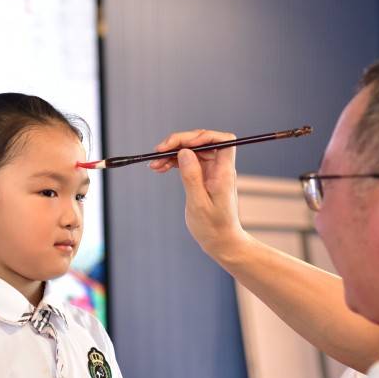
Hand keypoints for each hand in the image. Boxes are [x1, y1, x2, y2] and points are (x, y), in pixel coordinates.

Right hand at [149, 129, 249, 259]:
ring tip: (154, 163)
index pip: (223, 140)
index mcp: (224, 172)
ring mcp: (211, 171)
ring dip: (173, 152)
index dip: (204, 136)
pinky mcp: (202, 177)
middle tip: (159, 152)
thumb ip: (192, 177)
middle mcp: (219, 168)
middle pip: (203, 142)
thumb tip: (184, 152)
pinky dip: (173, 162)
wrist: (220, 241)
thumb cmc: (213, 227)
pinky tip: (159, 167)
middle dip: (180, 142)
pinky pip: (188, 161)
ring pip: (192, 151)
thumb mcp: (198, 204)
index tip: (184, 145)